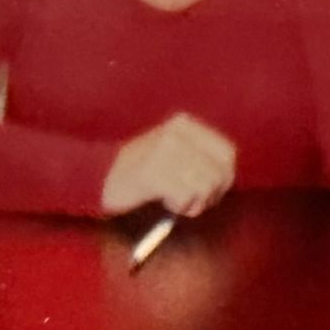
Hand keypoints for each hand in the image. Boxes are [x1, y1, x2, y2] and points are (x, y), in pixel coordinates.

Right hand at [100, 113, 237, 216]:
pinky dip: (178, 205)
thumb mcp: (175, 153)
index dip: (224, 178)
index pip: (227, 153)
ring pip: (204, 186)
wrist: (101, 176)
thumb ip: (202, 159)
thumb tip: (228, 177)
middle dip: (210, 195)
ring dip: (193, 202)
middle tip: (192, 201)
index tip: (210, 192)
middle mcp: (177, 133)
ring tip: (175, 200)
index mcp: (185, 124)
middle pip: (219, 172)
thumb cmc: (144, 172)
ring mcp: (164, 151)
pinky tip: (164, 200)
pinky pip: (185, 197)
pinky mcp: (153, 172)